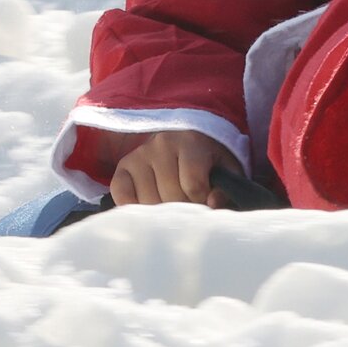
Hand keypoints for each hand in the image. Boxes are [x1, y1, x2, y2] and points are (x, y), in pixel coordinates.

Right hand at [108, 129, 240, 205]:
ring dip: (160, 210)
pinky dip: (131, 205)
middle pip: (171, 195)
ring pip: (148, 200)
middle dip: (182, 207)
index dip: (201, 200)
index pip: (193, 184)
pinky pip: (121, 193)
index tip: (206, 200)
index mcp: (192, 142)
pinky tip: (146, 206)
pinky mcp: (124, 165)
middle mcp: (162, 144)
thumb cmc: (209, 158)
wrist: (188, 136)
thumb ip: (226, 188)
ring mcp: (141, 154)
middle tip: (188, 203)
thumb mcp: (225, 168)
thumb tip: (213, 204)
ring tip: (171, 202)